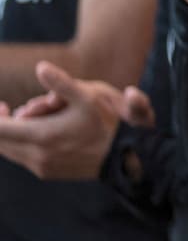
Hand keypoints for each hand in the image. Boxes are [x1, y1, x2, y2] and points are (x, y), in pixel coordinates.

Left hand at [0, 62, 129, 179]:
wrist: (122, 157)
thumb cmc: (105, 123)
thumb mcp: (89, 97)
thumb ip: (62, 83)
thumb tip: (40, 67)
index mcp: (41, 135)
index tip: (2, 105)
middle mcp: (36, 155)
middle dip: (0, 124)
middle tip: (5, 109)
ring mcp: (40, 167)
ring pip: (8, 152)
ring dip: (8, 136)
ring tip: (20, 119)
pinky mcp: (46, 173)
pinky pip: (21, 158)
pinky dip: (19, 145)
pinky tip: (33, 133)